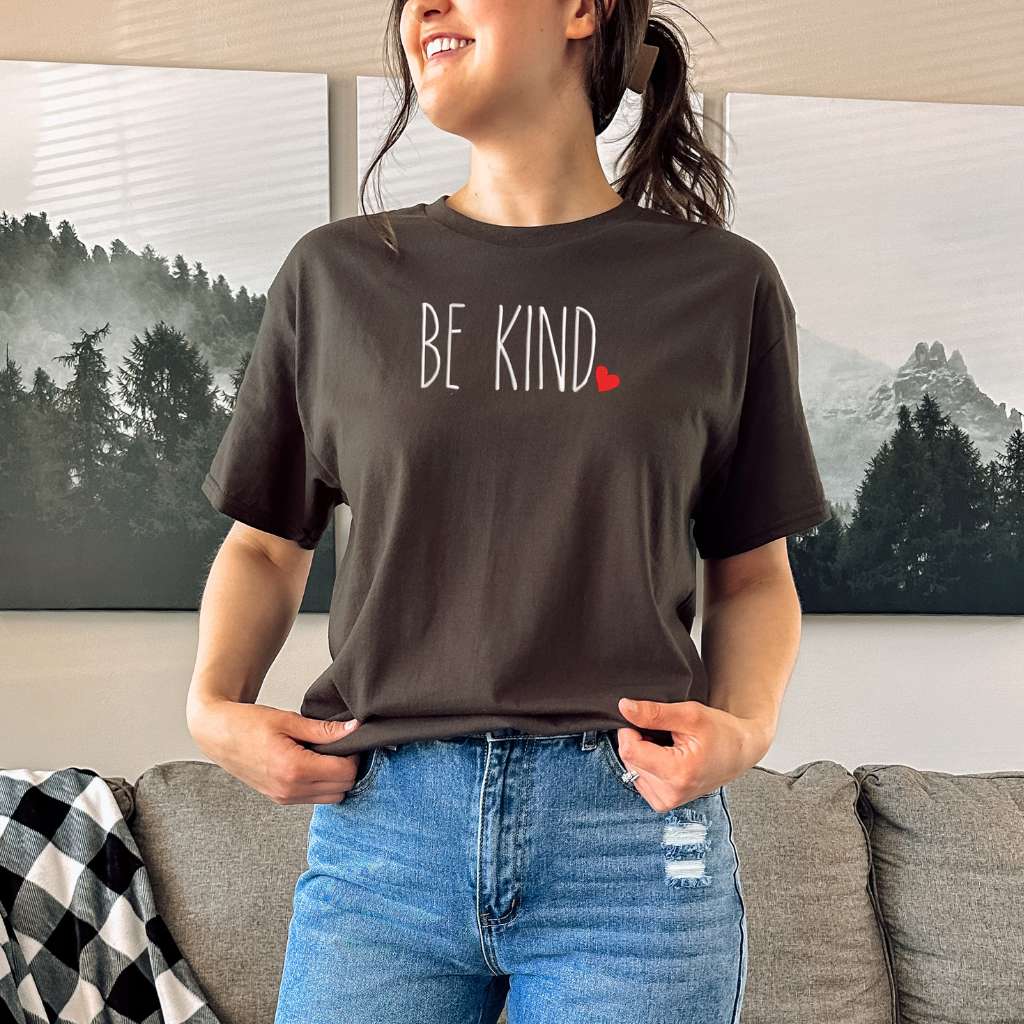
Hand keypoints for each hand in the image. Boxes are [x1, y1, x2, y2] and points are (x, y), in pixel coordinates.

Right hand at [188, 697, 363, 804]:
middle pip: (342, 788)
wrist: (217, 734)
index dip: (352, 755)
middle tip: (337, 746)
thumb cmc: (248, 723)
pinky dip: (321, 784)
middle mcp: (290, 790)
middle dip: (347, 767)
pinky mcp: (280, 799)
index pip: (345, 773)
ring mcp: (284, 798)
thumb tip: (354, 728)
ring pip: (331, 798)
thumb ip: (324, 729)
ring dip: (335, 779)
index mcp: (294, 769)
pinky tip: (312, 764)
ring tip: (323, 755)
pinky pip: (314, 798)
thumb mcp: (289, 720)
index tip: (346, 740)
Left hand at [615, 697, 769, 812]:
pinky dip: (647, 764)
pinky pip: (639, 778)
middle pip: (629, 759)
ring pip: (632, 768)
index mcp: (677, 773)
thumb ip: (654, 713)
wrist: (739, 752)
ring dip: (643, 753)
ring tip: (670, 746)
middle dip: (639, 740)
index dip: (631, 729)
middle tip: (665, 733)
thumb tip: (624, 707)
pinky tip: (666, 757)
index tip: (647, 720)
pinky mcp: (663, 802)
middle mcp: (670, 793)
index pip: (629, 750)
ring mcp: (666, 801)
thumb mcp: (690, 715)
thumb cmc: (721, 733)